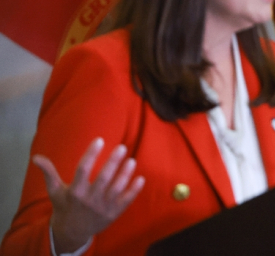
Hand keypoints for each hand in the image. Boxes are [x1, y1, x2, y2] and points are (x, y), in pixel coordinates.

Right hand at [32, 137, 144, 253]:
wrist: (73, 231)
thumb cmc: (65, 206)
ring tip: (131, 160)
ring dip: (125, 174)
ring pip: (116, 189)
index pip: (83, 170)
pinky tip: (141, 178)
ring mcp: (103, 207)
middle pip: (103, 179)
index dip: (91, 154)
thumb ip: (49, 173)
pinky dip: (134, 190)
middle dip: (113, 162)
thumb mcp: (55, 191)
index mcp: (74, 192)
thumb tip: (36, 157)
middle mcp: (89, 200)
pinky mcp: (114, 213)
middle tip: (122, 147)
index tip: (100, 139)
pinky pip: (126, 201)